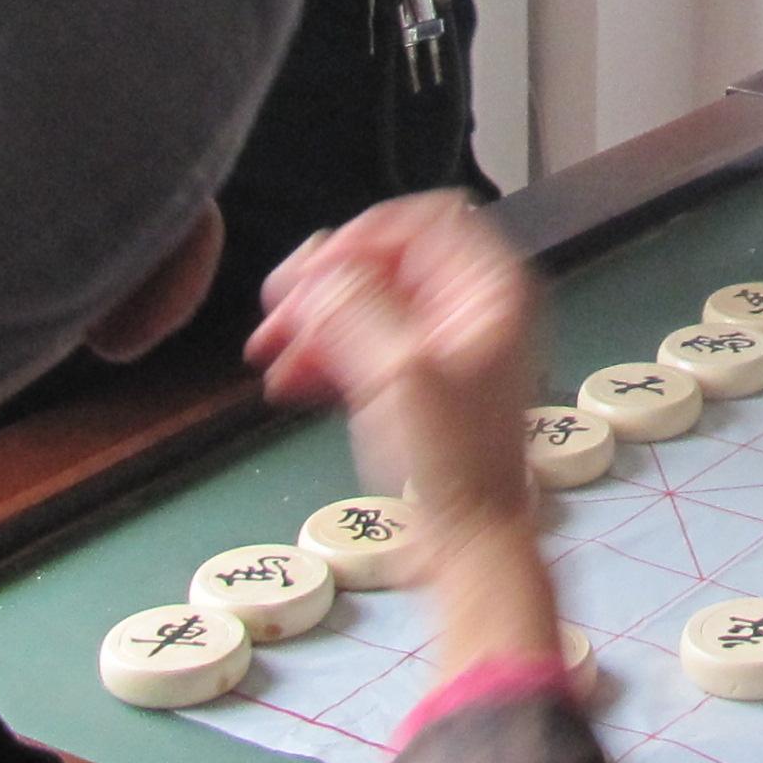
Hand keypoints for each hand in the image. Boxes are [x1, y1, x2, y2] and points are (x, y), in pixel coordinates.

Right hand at [246, 195, 559, 674]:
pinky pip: (369, 343)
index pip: (420, 221)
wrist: (469, 541)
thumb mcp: (398, 370)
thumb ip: (355, 305)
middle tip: (276, 310)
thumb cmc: (456, 463)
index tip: (311, 272)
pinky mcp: (426, 381)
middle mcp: (477, 307)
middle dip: (324, 284)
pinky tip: (291, 379)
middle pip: (387, 261)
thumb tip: (318, 269)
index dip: (358, 239)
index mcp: (492, 288)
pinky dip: (329, 353)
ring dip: (316, 320)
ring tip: (271, 351)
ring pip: (371, 303)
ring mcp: (452, 344)